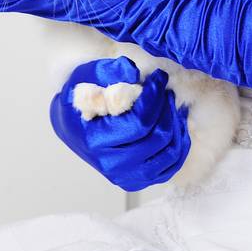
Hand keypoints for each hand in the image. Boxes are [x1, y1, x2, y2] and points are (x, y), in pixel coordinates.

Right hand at [50, 56, 190, 191]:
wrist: (71, 125)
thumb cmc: (78, 100)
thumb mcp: (85, 77)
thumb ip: (108, 71)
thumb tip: (132, 72)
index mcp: (95, 140)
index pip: (139, 123)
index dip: (154, 97)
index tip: (158, 78)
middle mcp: (110, 164)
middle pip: (157, 139)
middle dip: (166, 109)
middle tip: (165, 91)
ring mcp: (125, 175)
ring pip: (169, 155)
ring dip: (176, 126)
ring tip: (170, 106)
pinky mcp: (137, 179)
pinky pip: (170, 167)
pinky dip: (180, 145)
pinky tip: (176, 124)